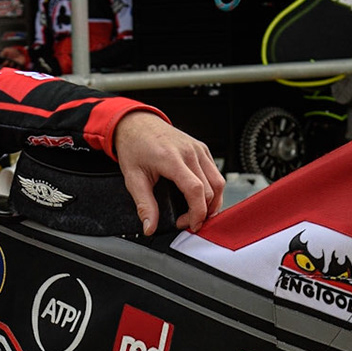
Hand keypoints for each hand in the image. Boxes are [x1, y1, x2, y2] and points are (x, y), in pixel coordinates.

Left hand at [112, 110, 225, 235]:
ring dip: (212, 202)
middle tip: (187, 221)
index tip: (191, 224)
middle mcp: (189, 152)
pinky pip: (215, 173)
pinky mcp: (202, 149)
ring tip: (197, 212)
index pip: (196, 190)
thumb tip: (149, 227)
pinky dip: (212, 189)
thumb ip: (144, 205)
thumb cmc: (134, 147)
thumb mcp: (133, 179)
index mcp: (171, 158)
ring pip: (218, 182)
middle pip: (211, 189)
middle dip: (203, 211)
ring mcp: (198, 149)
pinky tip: (199, 197)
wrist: (137, 124)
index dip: (197, 212)